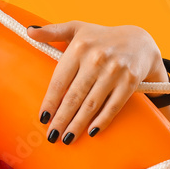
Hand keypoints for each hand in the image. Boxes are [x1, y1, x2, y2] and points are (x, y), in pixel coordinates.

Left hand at [28, 21, 164, 144]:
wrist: (140, 41)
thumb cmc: (101, 38)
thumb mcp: (77, 28)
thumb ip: (52, 31)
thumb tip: (29, 32)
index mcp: (80, 47)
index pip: (60, 80)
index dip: (50, 102)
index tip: (43, 118)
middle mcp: (97, 59)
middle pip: (74, 96)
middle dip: (61, 119)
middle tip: (51, 136)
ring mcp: (114, 71)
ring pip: (91, 104)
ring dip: (77, 124)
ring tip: (66, 139)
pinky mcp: (129, 82)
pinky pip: (113, 106)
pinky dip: (102, 121)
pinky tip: (91, 132)